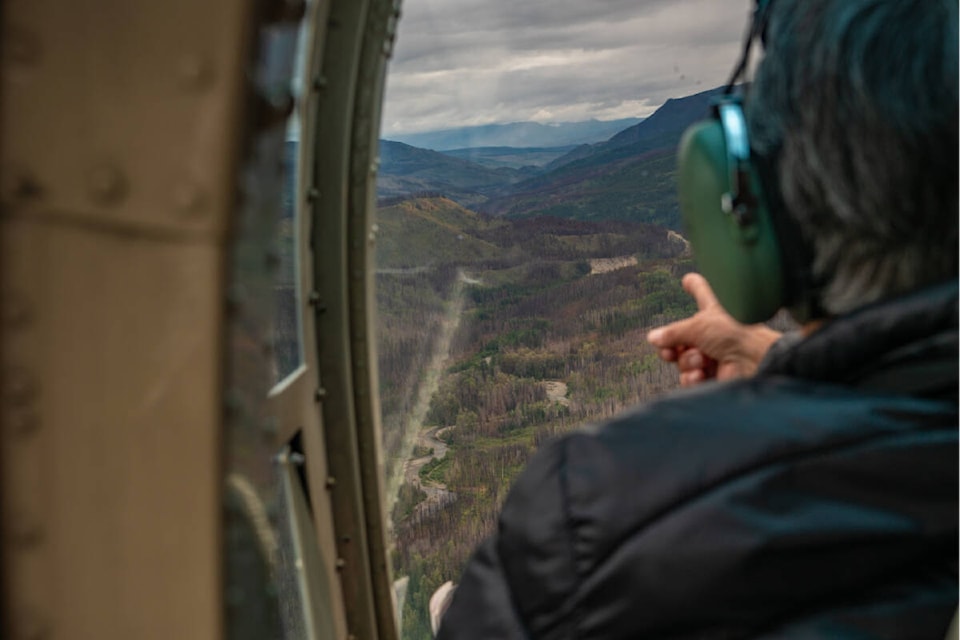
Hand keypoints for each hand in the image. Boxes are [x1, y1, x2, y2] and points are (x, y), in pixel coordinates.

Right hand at [647, 273, 781, 385]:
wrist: (755, 361)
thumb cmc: (735, 334)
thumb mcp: (698, 326)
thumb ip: (672, 333)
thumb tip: (652, 338)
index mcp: (713, 311)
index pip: (701, 293)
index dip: (694, 286)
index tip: (688, 279)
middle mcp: (712, 332)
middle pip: (680, 337)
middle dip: (672, 346)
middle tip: (670, 352)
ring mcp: (712, 354)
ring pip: (683, 360)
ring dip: (687, 362)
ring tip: (701, 360)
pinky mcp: (712, 375)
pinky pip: (689, 377)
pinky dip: (692, 377)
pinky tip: (700, 374)